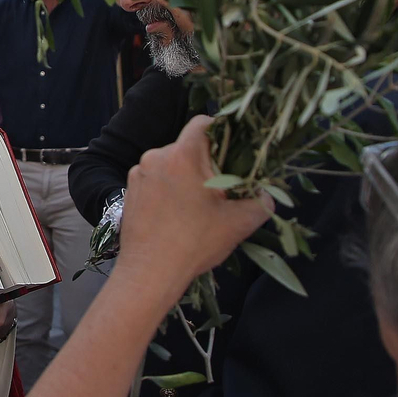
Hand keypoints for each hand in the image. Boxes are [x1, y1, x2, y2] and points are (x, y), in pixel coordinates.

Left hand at [118, 116, 271, 289]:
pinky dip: (167, 190)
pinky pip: (154, 180)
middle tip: (219, 190)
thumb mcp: (238, 223)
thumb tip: (269, 195)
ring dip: (185, 178)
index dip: (221, 132)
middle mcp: (155, 156)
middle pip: (187, 147)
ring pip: (170, 165)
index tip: (232, 151)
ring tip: (196, 207)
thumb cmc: (195, 242)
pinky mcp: (129, 191)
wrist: (150, 272)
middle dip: (205, 164)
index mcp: (182, 155)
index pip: (202, 124)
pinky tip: (175, 215)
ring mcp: (138, 173)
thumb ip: (261, 203)